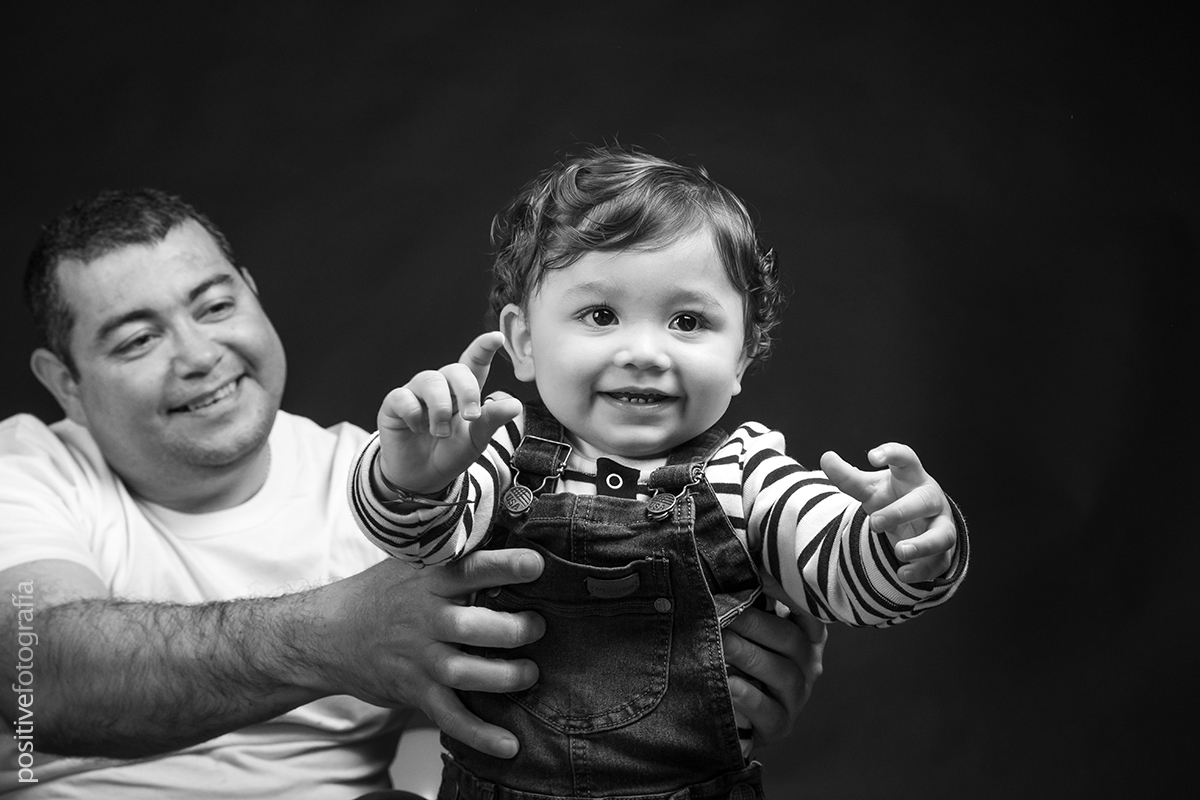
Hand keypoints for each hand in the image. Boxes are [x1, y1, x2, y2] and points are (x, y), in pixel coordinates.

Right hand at [303, 547, 545, 758]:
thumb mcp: (411, 563)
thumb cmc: (380, 594)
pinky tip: (509, 744)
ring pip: (464, 672)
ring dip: (503, 676)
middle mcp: (425, 618)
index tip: (535, 565)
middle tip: (538, 626)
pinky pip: (450, 716)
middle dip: (512, 629)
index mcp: (429, 581)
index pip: (470, 568)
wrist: (326, 634)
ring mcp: (419, 657)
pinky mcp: (414, 690)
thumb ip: (454, 555)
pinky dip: (480, 734)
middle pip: (472, 626)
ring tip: (530, 674)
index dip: (504, 566)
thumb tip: (506, 526)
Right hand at [377, 331, 522, 494]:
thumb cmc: (451, 453)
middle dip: (467, 391)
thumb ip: (492, 421)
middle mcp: (440, 386)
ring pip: (430, 380)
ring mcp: (416, 393)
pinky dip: (414, 414)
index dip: (484, 348)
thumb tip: (515, 404)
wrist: (422, 477)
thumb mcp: (476, 440)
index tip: (497, 337)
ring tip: (441, 432)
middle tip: (471, 417)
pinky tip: (416, 428)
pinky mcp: (394, 404)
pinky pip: (403, 397)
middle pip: (455, 370)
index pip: (474, 363)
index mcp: (463, 392)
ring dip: (440, 409)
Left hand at [722, 574, 826, 746]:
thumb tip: (736, 546)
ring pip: (783, 674)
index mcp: (805, 637)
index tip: (763, 579)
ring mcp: (796, 698)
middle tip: (724, 612)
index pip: (809, 614)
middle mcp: (808, 666)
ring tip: (722, 643)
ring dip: (751, 656)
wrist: (734, 713)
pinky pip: (770, 712)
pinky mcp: (779, 726)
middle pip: (792, 642)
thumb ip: (750, 594)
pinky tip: (730, 683)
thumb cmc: (740, 656)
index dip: (790, 596)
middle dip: (757, 625)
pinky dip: (749, 697)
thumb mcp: (749, 625)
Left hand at [820, 443, 955, 582]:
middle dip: (901, 512)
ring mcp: (940, 525)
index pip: (907, 458)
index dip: (892, 453)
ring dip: (922, 544)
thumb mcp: (870, 489)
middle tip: (875, 523)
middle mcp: (931, 499)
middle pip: (924, 501)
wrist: (917, 522)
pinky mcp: (943, 551)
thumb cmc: (893, 498)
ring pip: (942, 535)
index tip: (872, 456)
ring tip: (900, 551)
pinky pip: (938, 563)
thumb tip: (825, 457)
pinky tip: (902, 575)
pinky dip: (922, 570)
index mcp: (911, 477)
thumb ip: (848, 477)